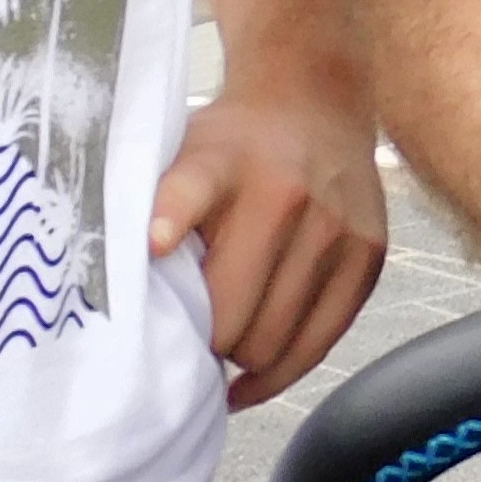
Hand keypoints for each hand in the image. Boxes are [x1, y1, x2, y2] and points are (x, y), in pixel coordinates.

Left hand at [150, 78, 390, 408]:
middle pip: (232, 314)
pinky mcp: (368, 255)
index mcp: (222, 165)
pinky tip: (250, 379)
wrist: (313, 103)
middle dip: (203, 343)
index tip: (152, 246)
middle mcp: (285, 195)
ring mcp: (335, 228)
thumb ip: (153, 213)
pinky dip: (281, 372)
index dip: (169, 221)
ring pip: (275, 341)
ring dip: (241, 358)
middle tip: (187, 341)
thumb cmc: (231, 149)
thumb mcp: (183, 156)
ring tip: (222, 349)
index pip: (189, 193)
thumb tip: (112, 296)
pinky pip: (322, 342)